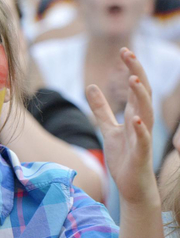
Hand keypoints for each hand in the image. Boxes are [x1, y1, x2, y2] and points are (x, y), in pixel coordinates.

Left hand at [86, 48, 156, 204]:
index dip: (131, 69)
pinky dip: (140, 130)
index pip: (135, 87)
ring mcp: (143, 138)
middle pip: (144, 93)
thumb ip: (101, 109)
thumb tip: (91, 87)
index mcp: (134, 115)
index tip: (124, 50)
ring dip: (141, 96)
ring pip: (146, 113)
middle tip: (128, 53)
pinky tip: (135, 120)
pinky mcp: (141, 154)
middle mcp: (142, 123)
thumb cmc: (124, 157)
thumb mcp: (108, 129)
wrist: (132, 187)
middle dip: (137, 72)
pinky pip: (143, 140)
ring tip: (133, 79)